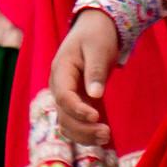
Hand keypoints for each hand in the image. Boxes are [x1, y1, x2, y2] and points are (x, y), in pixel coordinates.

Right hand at [51, 8, 119, 146]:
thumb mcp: (99, 48)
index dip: (78, 109)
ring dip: (83, 135)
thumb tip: (96, 95)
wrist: (94, 28)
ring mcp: (65, 95)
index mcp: (61, 71)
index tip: (96, 117)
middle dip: (83, 128)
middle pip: (63, 115)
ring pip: (66, 123)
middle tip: (107, 134)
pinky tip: (101, 138)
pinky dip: (85, 133)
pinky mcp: (76, 101)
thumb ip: (96, 71)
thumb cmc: (97, 35)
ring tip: (106, 138)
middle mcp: (59, 87)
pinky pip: (74, 122)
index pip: (64, 96)